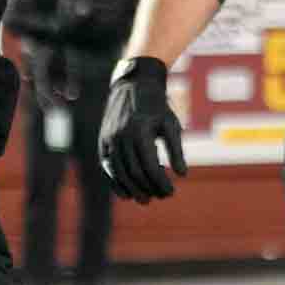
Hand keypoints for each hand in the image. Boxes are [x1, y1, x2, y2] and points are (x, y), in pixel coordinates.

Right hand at [98, 56, 186, 201]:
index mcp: (139, 131)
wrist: (132, 84)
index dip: (161, 183)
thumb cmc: (157, 106)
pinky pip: (107, 167)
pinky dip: (115, 183)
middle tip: (161, 196)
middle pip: (134, 174)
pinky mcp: (102, 141)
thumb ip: (176, 149)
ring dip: (132, 190)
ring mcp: (108, 139)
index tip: (171, 192)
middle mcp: (120, 136)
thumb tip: (181, 175)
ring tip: (145, 199)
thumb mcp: (171, 124)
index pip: (150, 167)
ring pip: (119, 173)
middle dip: (149, 189)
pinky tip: (126, 194)